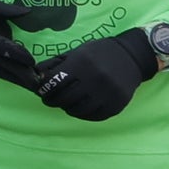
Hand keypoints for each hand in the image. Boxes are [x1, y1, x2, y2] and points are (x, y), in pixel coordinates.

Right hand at [0, 0, 42, 88]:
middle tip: (41, 80)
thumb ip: (8, 10)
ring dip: (21, 81)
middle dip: (24, 74)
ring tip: (36, 86)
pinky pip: (0, 74)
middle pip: (7, 67)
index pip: (5, 49)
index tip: (33, 60)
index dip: (19, 56)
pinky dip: (13, 79)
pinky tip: (24, 82)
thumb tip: (29, 10)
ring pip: (5, 74)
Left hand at [36, 26, 161, 122]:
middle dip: (52, 100)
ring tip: (65, 103)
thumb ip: (56, 63)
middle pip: (64, 99)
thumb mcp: (77, 52)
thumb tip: (36, 74)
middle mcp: (95, 80)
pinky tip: (79, 108)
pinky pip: (93, 116)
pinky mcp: (116, 105)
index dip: (44, 89)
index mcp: (82, 64)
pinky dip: (82, 114)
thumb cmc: (99, 53)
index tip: (42, 90)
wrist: (132, 56)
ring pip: (77, 110)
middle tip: (49, 100)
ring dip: (67, 108)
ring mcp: (107, 94)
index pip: (54, 82)